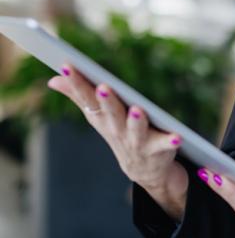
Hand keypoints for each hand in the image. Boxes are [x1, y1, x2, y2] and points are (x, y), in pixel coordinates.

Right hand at [47, 65, 188, 215]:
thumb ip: (80, 97)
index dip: (77, 84)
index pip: (87, 99)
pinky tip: (177, 137)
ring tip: (136, 109)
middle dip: (107, 101)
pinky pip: (165, 145)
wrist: (144, 171)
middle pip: (111, 114)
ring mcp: (138, 142)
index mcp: (104, 119)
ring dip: (135, 121)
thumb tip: (54, 79)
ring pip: (136, 130)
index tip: (67, 66)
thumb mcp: (99, 117)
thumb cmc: (120, 134)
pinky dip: (170, 142)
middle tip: (102, 87)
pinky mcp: (159, 149)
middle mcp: (118, 131)